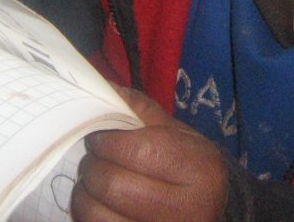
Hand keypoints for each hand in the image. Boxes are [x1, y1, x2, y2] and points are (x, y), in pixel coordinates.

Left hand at [72, 87, 228, 221]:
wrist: (210, 209)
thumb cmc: (188, 166)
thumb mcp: (176, 133)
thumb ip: (138, 109)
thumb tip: (99, 86)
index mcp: (199, 170)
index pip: (138, 151)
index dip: (108, 141)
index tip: (99, 136)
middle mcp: (187, 210)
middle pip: (115, 186)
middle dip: (93, 167)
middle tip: (93, 158)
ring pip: (98, 217)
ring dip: (84, 195)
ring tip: (91, 182)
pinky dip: (88, 215)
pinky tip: (96, 204)